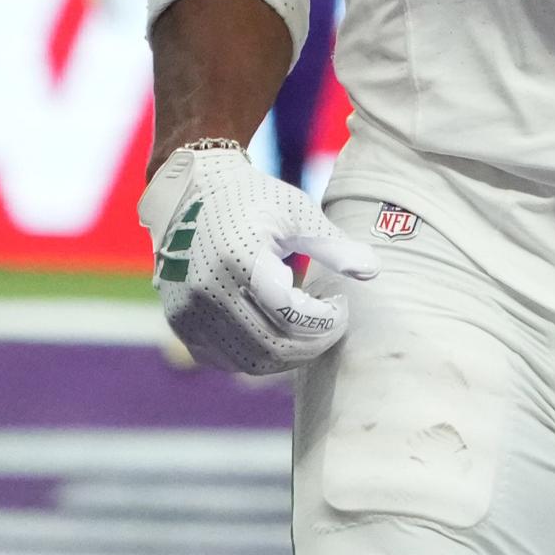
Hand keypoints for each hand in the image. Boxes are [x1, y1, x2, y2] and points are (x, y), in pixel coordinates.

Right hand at [139, 139, 376, 375]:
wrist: (191, 193)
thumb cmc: (252, 198)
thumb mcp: (297, 211)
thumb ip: (333, 244)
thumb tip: (373, 270)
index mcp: (237, 257)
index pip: (291, 313)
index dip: (325, 320)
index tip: (340, 305)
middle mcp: (207, 290)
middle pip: (273, 344)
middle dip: (314, 342)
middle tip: (331, 322)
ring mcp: (189, 312)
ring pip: (252, 361)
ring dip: (290, 353)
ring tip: (307, 326)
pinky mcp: (181, 324)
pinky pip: (227, 360)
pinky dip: (258, 355)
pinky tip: (277, 330)